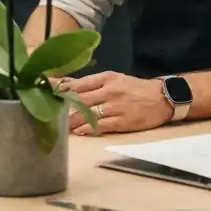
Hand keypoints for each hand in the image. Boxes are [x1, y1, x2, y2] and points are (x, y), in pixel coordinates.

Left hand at [58, 72, 172, 135]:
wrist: (162, 98)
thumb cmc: (136, 89)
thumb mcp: (115, 79)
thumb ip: (92, 83)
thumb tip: (65, 84)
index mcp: (107, 78)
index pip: (79, 84)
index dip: (62, 92)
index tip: (47, 97)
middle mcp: (110, 90)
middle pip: (80, 100)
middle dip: (63, 109)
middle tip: (49, 115)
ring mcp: (117, 106)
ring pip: (89, 114)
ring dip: (73, 122)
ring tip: (60, 127)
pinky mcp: (123, 121)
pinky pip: (102, 125)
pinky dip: (88, 129)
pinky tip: (79, 132)